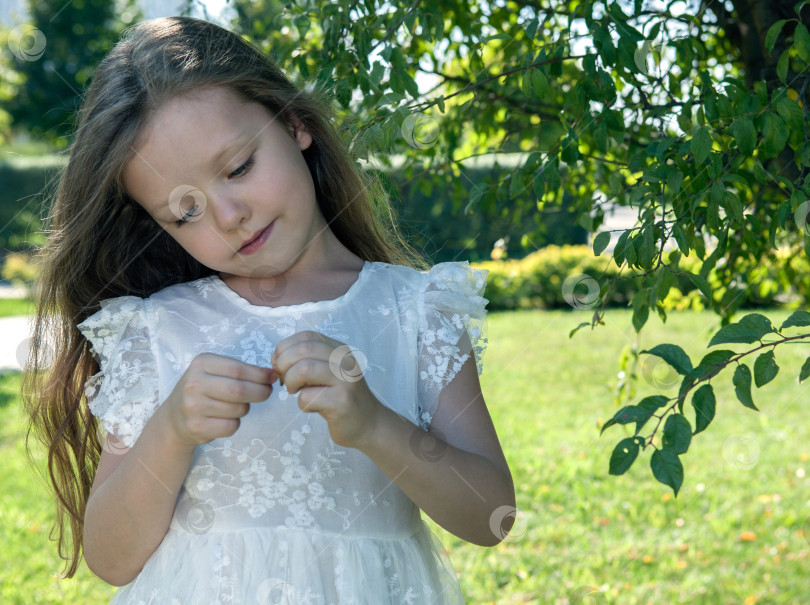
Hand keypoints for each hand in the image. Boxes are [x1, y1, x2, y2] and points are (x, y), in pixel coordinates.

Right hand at [163, 352, 276, 446]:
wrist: (174, 418)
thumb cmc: (202, 391)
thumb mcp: (213, 372)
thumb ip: (239, 371)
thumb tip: (271, 375)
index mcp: (201, 363)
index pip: (238, 369)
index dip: (260, 375)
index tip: (272, 378)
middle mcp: (194, 384)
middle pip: (239, 389)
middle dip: (260, 392)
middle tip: (267, 392)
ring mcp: (193, 407)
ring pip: (238, 409)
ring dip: (245, 408)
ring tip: (236, 406)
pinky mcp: (196, 427)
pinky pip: (231, 426)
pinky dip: (235, 423)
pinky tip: (224, 419)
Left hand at [271, 331, 381, 448]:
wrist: (369, 424)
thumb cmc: (340, 397)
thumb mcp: (326, 372)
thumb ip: (305, 360)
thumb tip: (275, 359)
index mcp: (340, 349)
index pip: (307, 336)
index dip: (286, 348)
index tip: (281, 364)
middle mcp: (345, 361)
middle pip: (304, 349)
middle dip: (284, 364)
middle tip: (286, 380)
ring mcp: (346, 381)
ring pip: (304, 369)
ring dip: (291, 382)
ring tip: (296, 391)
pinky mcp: (342, 402)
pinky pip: (308, 397)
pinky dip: (302, 403)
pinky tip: (311, 407)